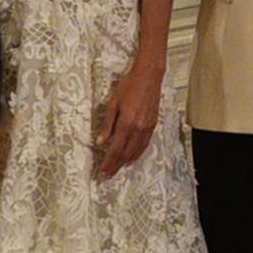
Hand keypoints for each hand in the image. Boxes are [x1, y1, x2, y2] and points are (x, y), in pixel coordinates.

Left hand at [94, 61, 163, 178]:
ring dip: (125, 163)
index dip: (108, 163)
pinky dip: (136, 154)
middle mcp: (138, 129)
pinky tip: (131, 158)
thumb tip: (100, 141)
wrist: (149, 77)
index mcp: (126, 124)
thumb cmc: (129, 86)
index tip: (101, 172)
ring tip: (116, 170)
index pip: (115, 150)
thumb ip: (107, 125)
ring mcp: (146, 128)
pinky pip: (144, 145)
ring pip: (135, 152)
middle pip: (125, 154)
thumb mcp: (113, 104)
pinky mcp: (152, 125)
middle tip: (106, 176)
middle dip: (115, 166)